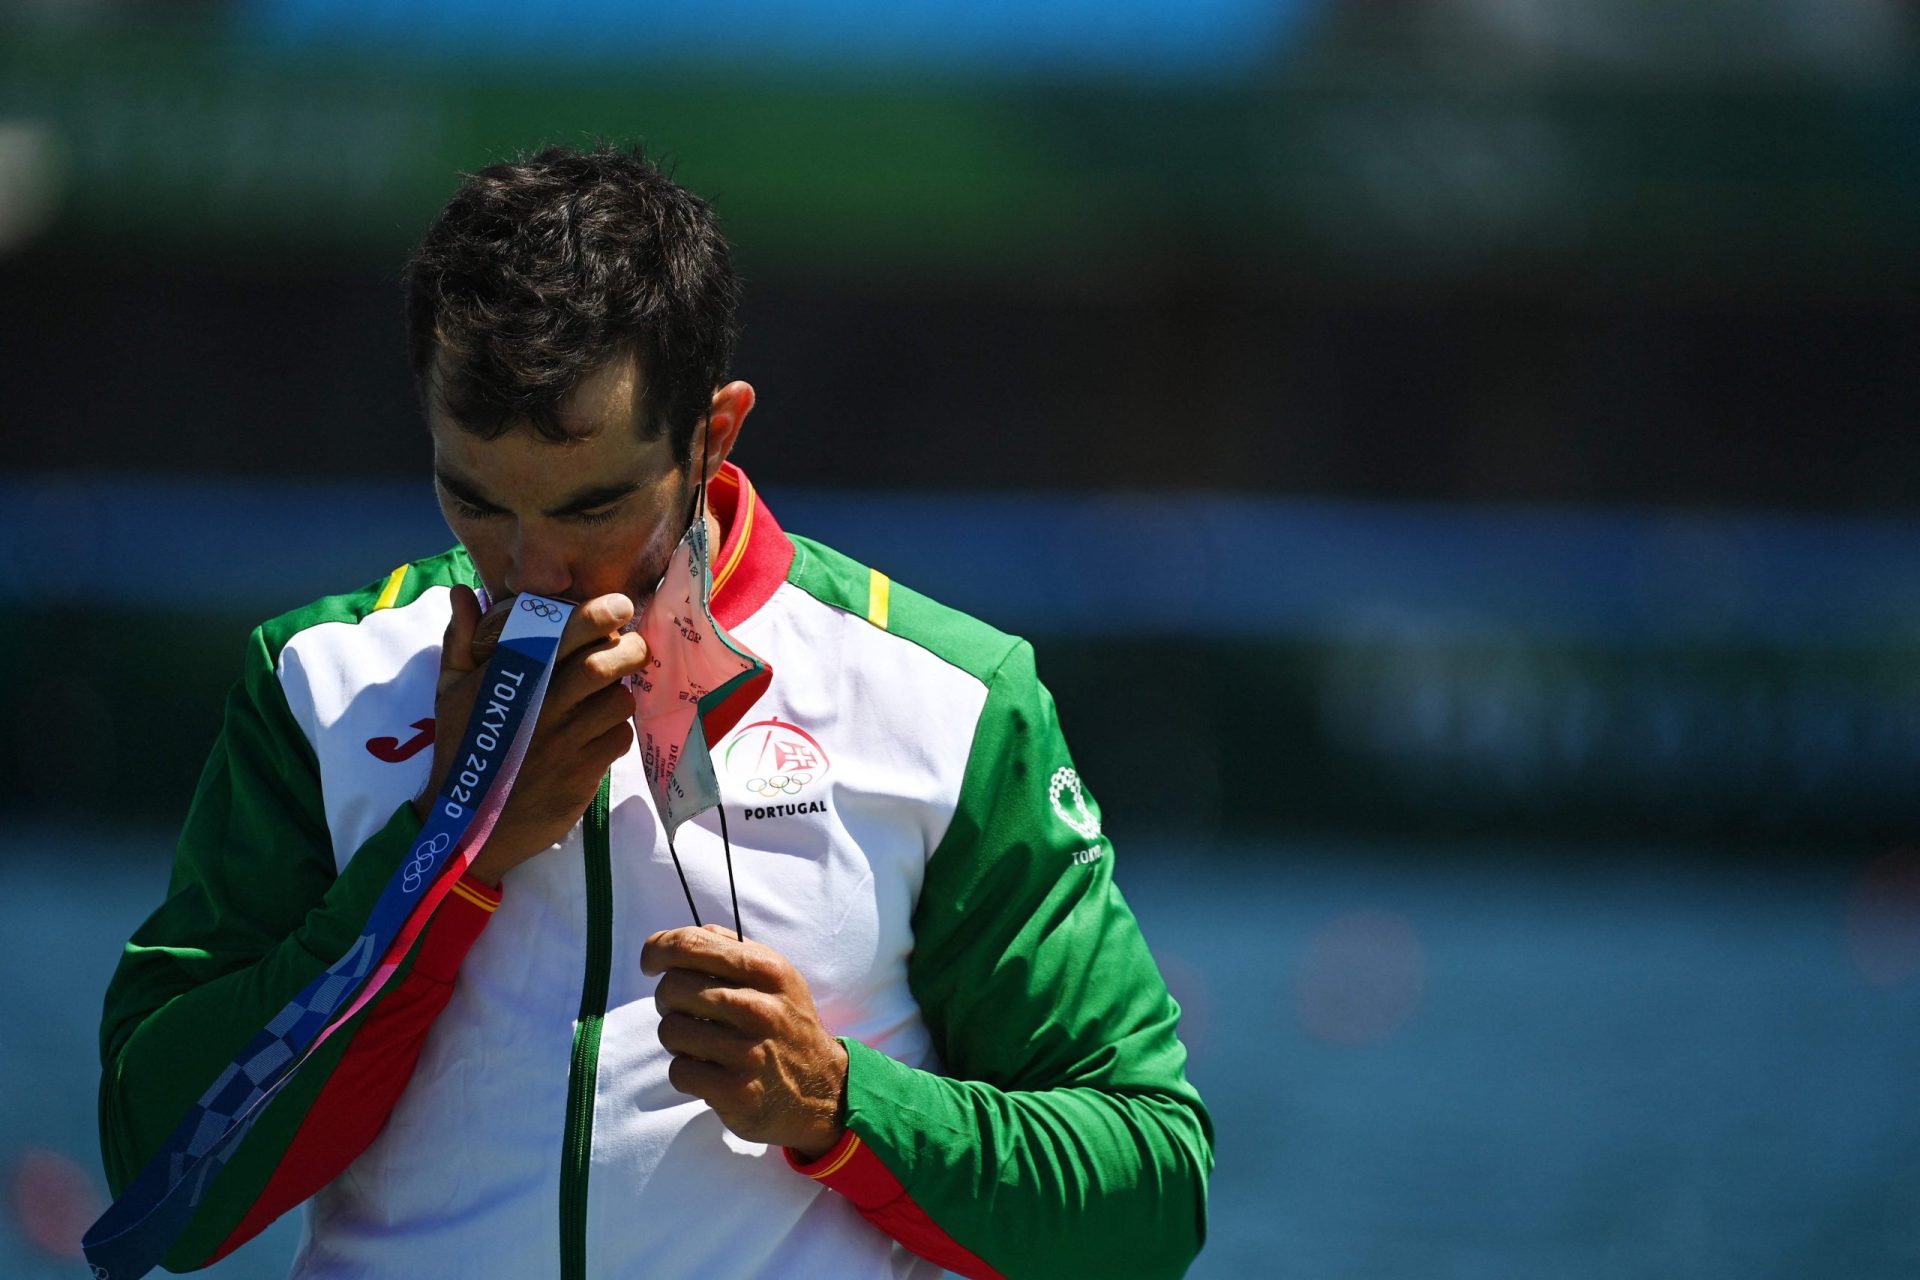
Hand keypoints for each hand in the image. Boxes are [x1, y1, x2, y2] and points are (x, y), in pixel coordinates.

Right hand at [414, 586, 649, 883]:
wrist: (470, 822)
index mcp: (510, 679)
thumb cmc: (462, 748)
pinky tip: (602, 733)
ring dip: (622, 693)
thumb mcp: (449, 692)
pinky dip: (617, 731)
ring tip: (610, 694)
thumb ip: (461, 639)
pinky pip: (618, 738)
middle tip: (633, 645)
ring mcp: (564, 741)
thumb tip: (463, 591)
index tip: (618, 607)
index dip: (598, 616)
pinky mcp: (582, 773)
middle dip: (630, 648)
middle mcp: (541, 705)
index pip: (562, 635)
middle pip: (603, 664)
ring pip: (617, 700)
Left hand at [641, 925, 849, 1158]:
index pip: (689, 945)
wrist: (823, 1089)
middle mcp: (759, 1008)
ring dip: (677, 1038)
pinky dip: (687, 1072)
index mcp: (767, 970)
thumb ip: (729, 948)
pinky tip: (710, 1070)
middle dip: (668, 999)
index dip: (657, 949)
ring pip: (670, 1031)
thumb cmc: (786, 1024)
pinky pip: (679, 1072)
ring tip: (702, 1043)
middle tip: (686, 1011)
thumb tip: (671, 941)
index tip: (651, 964)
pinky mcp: (736, 1091)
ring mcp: (748, 1052)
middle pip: (672, 988)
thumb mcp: (775, 975)